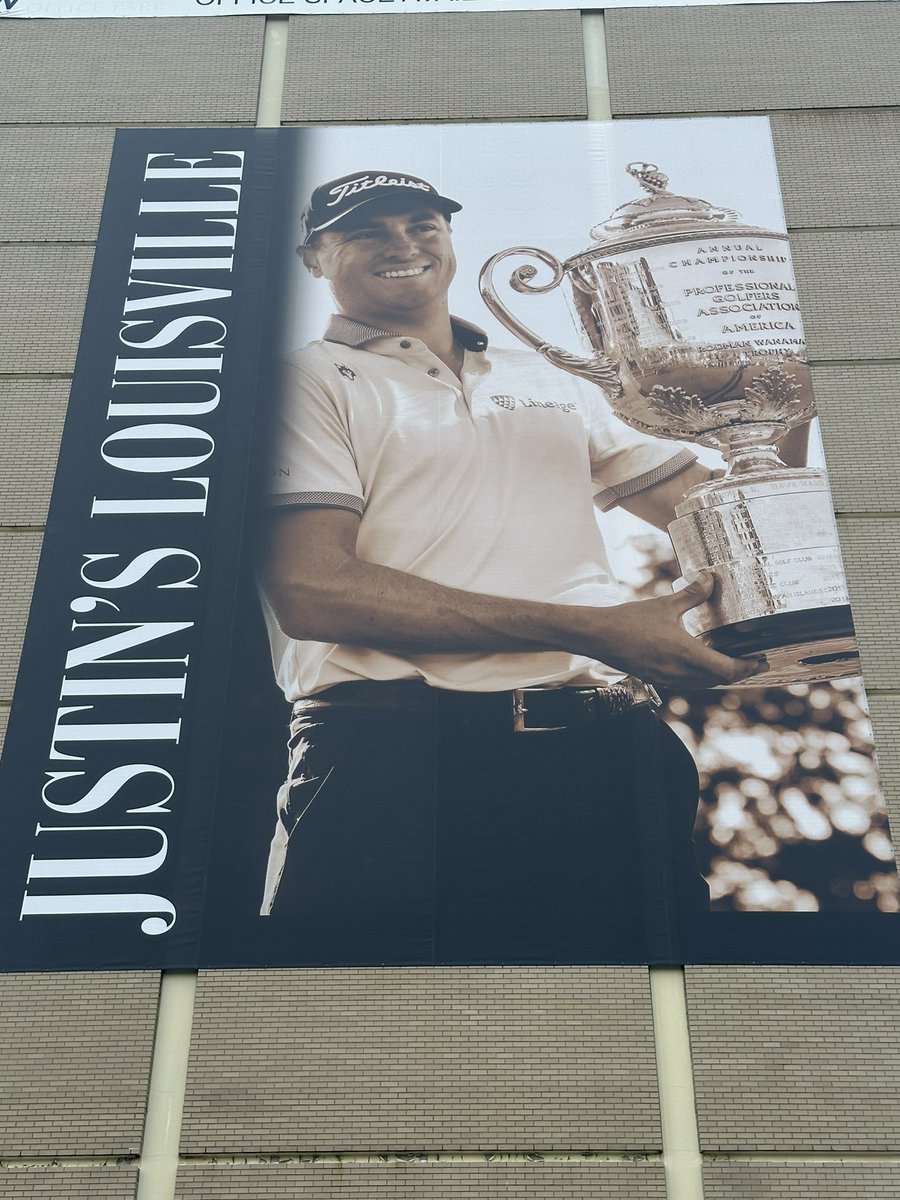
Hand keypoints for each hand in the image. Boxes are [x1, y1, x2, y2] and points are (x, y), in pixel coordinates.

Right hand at [589, 572, 766, 689]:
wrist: (599, 636)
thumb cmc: (628, 621)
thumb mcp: (664, 604)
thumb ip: (691, 594)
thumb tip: (710, 579)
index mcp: (686, 654)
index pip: (727, 669)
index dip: (748, 667)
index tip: (762, 662)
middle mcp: (680, 672)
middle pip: (720, 680)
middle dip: (740, 673)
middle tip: (754, 663)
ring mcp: (668, 678)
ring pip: (704, 685)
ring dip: (721, 677)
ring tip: (732, 665)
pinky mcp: (658, 678)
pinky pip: (689, 683)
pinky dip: (703, 678)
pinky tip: (701, 665)